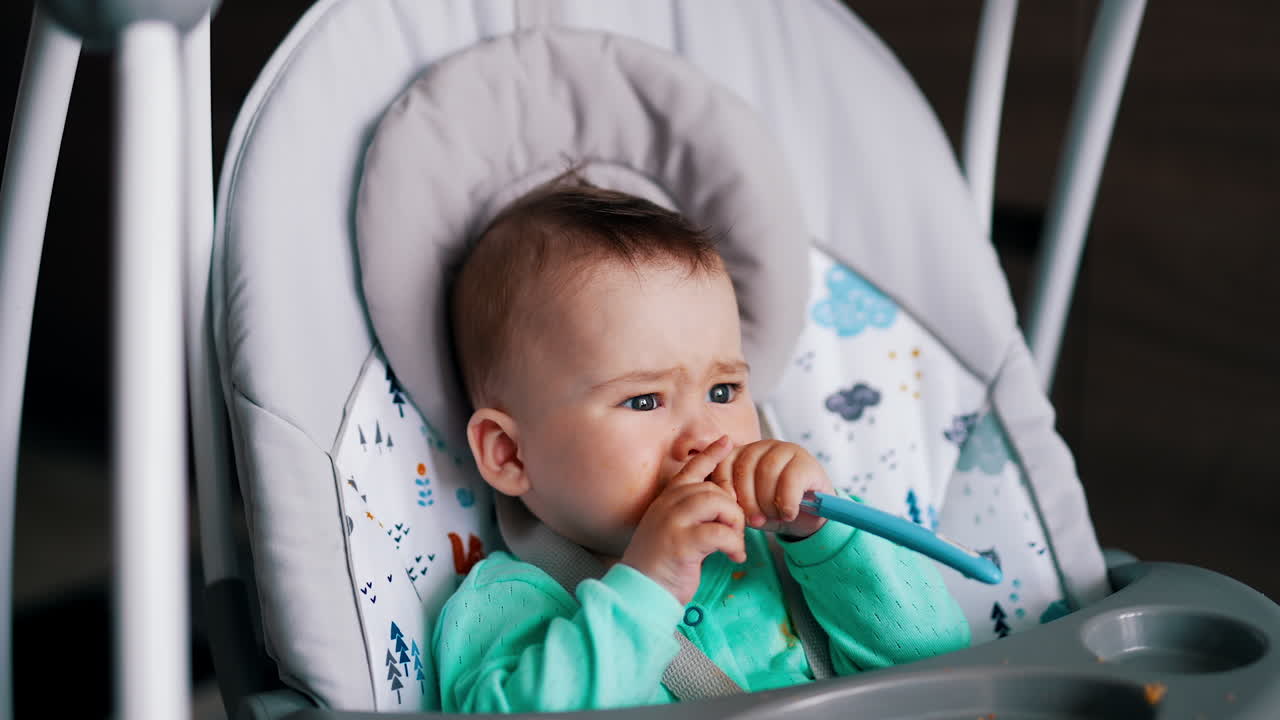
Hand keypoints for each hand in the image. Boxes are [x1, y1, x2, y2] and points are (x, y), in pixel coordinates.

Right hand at [621, 436, 745, 604]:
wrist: (640, 593)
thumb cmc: (661, 566)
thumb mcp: (675, 533)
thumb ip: (694, 516)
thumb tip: (725, 505)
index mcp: (666, 501)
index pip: (690, 470)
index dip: (710, 454)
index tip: (726, 441)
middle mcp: (667, 506)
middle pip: (713, 488)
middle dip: (732, 509)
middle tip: (735, 533)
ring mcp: (672, 522)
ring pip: (717, 503)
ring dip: (734, 523)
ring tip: (735, 544)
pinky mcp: (682, 543)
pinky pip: (720, 533)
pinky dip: (734, 545)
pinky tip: (734, 557)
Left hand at [711, 440, 832, 538]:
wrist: (808, 518)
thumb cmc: (773, 510)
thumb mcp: (748, 507)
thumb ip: (732, 500)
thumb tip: (719, 503)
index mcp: (743, 454)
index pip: (724, 463)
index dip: (724, 487)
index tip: (729, 508)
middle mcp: (763, 446)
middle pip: (745, 467)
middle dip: (747, 499)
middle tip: (755, 521)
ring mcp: (786, 451)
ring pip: (767, 471)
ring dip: (768, 501)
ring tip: (773, 517)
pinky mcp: (807, 462)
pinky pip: (791, 479)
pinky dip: (787, 501)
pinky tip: (789, 514)